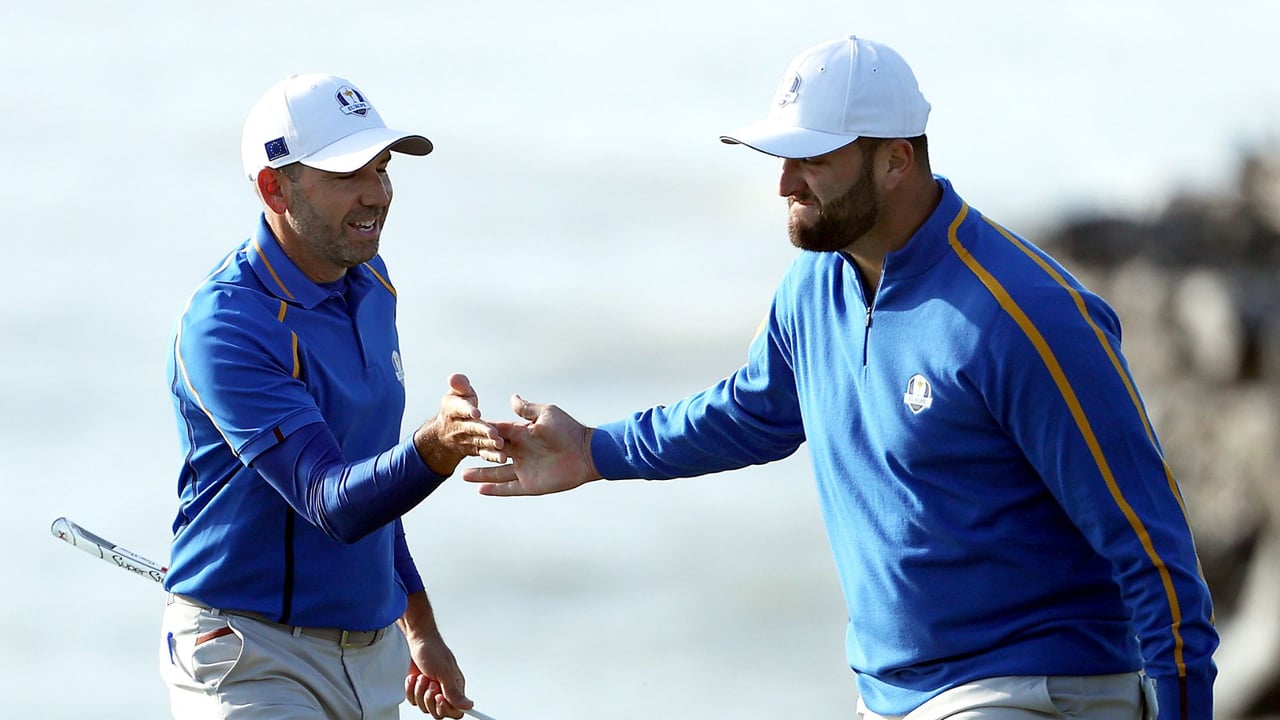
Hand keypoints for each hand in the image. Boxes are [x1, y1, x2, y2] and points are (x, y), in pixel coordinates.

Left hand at [401, 593, 472, 718]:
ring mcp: (430, 691)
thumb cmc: (432, 651)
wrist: (415, 641)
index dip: (447, 709)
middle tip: (431, 684)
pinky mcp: (417, 690)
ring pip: (424, 708)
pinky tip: (414, 678)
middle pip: (439, 712)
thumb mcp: (445, 672)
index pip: (456, 711)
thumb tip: (469, 705)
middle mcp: (444, 691)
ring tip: (422, 677)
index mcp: (455, 687)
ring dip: (420, 692)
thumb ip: (454, 692)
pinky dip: (411, 690)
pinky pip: (413, 701)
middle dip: (430, 699)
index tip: (440, 698)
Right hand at [414, 373, 504, 475]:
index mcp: (453, 409)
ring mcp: (468, 439)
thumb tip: (454, 377)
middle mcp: (459, 426)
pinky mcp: (477, 449)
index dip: (467, 410)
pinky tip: (502, 457)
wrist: (445, 434)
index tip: (476, 412)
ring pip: (479, 441)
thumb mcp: (456, 394)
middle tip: (492, 432)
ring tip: (499, 444)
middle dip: (482, 429)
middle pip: (471, 427)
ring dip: (489, 443)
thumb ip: (459, 385)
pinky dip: (492, 456)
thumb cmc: (457, 407)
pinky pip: (484, 453)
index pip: (460, 409)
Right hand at [461, 394, 599, 495]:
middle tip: (459, 453)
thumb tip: (512, 397)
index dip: (483, 433)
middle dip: (477, 454)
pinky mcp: (530, 484)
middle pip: (493, 454)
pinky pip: (508, 488)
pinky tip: (480, 490)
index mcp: (522, 434)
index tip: (465, 430)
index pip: (497, 433)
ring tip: (461, 475)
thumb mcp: (546, 414)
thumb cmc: (568, 430)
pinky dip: (495, 490)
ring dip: (480, 474)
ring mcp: (524, 469)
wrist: (586, 453)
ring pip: (496, 472)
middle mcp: (520, 452)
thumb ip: (527, 409)